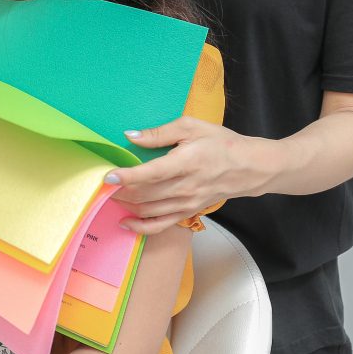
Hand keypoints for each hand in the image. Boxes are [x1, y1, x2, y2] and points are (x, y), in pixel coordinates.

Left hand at [108, 116, 272, 234]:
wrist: (251, 167)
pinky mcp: (189, 212)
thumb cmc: (221, 143)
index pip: (151, 173)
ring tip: (109, 197)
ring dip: (126, 206)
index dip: (127, 176)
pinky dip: (141, 226)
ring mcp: (187, 203)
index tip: (108, 176)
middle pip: (146, 195)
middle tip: (101, 185)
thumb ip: (160, 133)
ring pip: (149, 211)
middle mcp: (186, 187)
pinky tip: (125, 221)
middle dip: (120, 192)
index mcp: (186, 162)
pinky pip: (161, 225)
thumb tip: (132, 136)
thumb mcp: (192, 127)